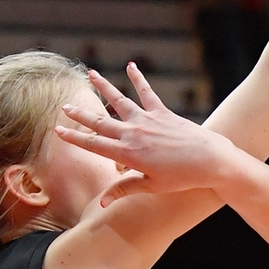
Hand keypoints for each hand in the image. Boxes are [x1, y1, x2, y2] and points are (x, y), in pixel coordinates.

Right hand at [54, 64, 237, 204]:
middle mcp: (134, 134)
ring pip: (120, 101)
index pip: (94, 145)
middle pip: (101, 122)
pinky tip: (131, 65)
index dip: (74, 138)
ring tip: (91, 74)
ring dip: (104, 87)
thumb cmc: (181, 178)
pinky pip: (147, 92)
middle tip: (65, 106)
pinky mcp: (163, 112)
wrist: (210, 161)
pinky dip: (139, 78)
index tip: (57, 130)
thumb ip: (124, 189)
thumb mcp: (151, 186)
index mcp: (128, 154)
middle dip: (81, 115)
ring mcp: (148, 120)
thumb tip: (101, 203)